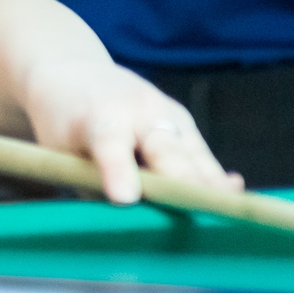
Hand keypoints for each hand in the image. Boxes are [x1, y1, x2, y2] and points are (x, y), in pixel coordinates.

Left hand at [19, 57, 240, 201]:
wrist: (73, 71)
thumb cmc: (63, 123)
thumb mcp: (61, 153)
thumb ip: (93, 185)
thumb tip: (131, 221)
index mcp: (99, 117)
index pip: (109, 145)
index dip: (118, 172)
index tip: (125, 198)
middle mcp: (138, 110)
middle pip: (165, 151)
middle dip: (182, 183)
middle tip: (198, 214)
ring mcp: (166, 112)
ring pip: (192, 155)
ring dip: (208, 186)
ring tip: (228, 212)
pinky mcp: (182, 120)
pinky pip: (201, 156)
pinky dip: (213, 178)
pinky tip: (232, 192)